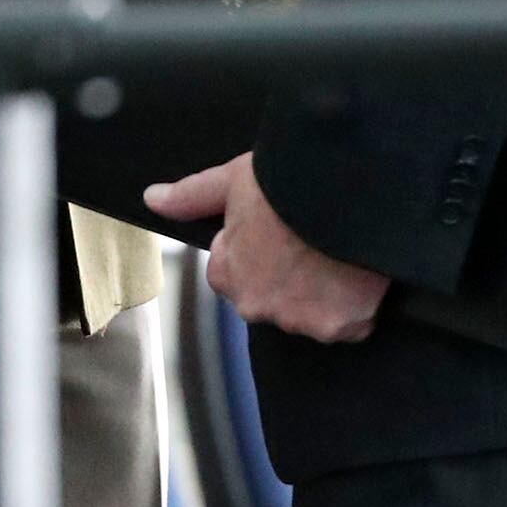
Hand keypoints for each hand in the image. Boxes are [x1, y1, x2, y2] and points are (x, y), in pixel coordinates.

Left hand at [145, 155, 387, 344]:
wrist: (348, 191)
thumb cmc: (287, 182)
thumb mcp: (232, 180)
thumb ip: (191, 196)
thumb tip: (152, 199)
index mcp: (229, 276)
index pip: (231, 274)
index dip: (252, 250)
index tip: (272, 230)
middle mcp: (261, 307)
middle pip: (270, 297)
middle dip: (285, 276)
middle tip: (305, 238)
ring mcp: (305, 320)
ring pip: (310, 312)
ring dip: (320, 292)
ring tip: (332, 250)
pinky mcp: (346, 326)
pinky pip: (348, 323)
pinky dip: (352, 304)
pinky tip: (354, 269)